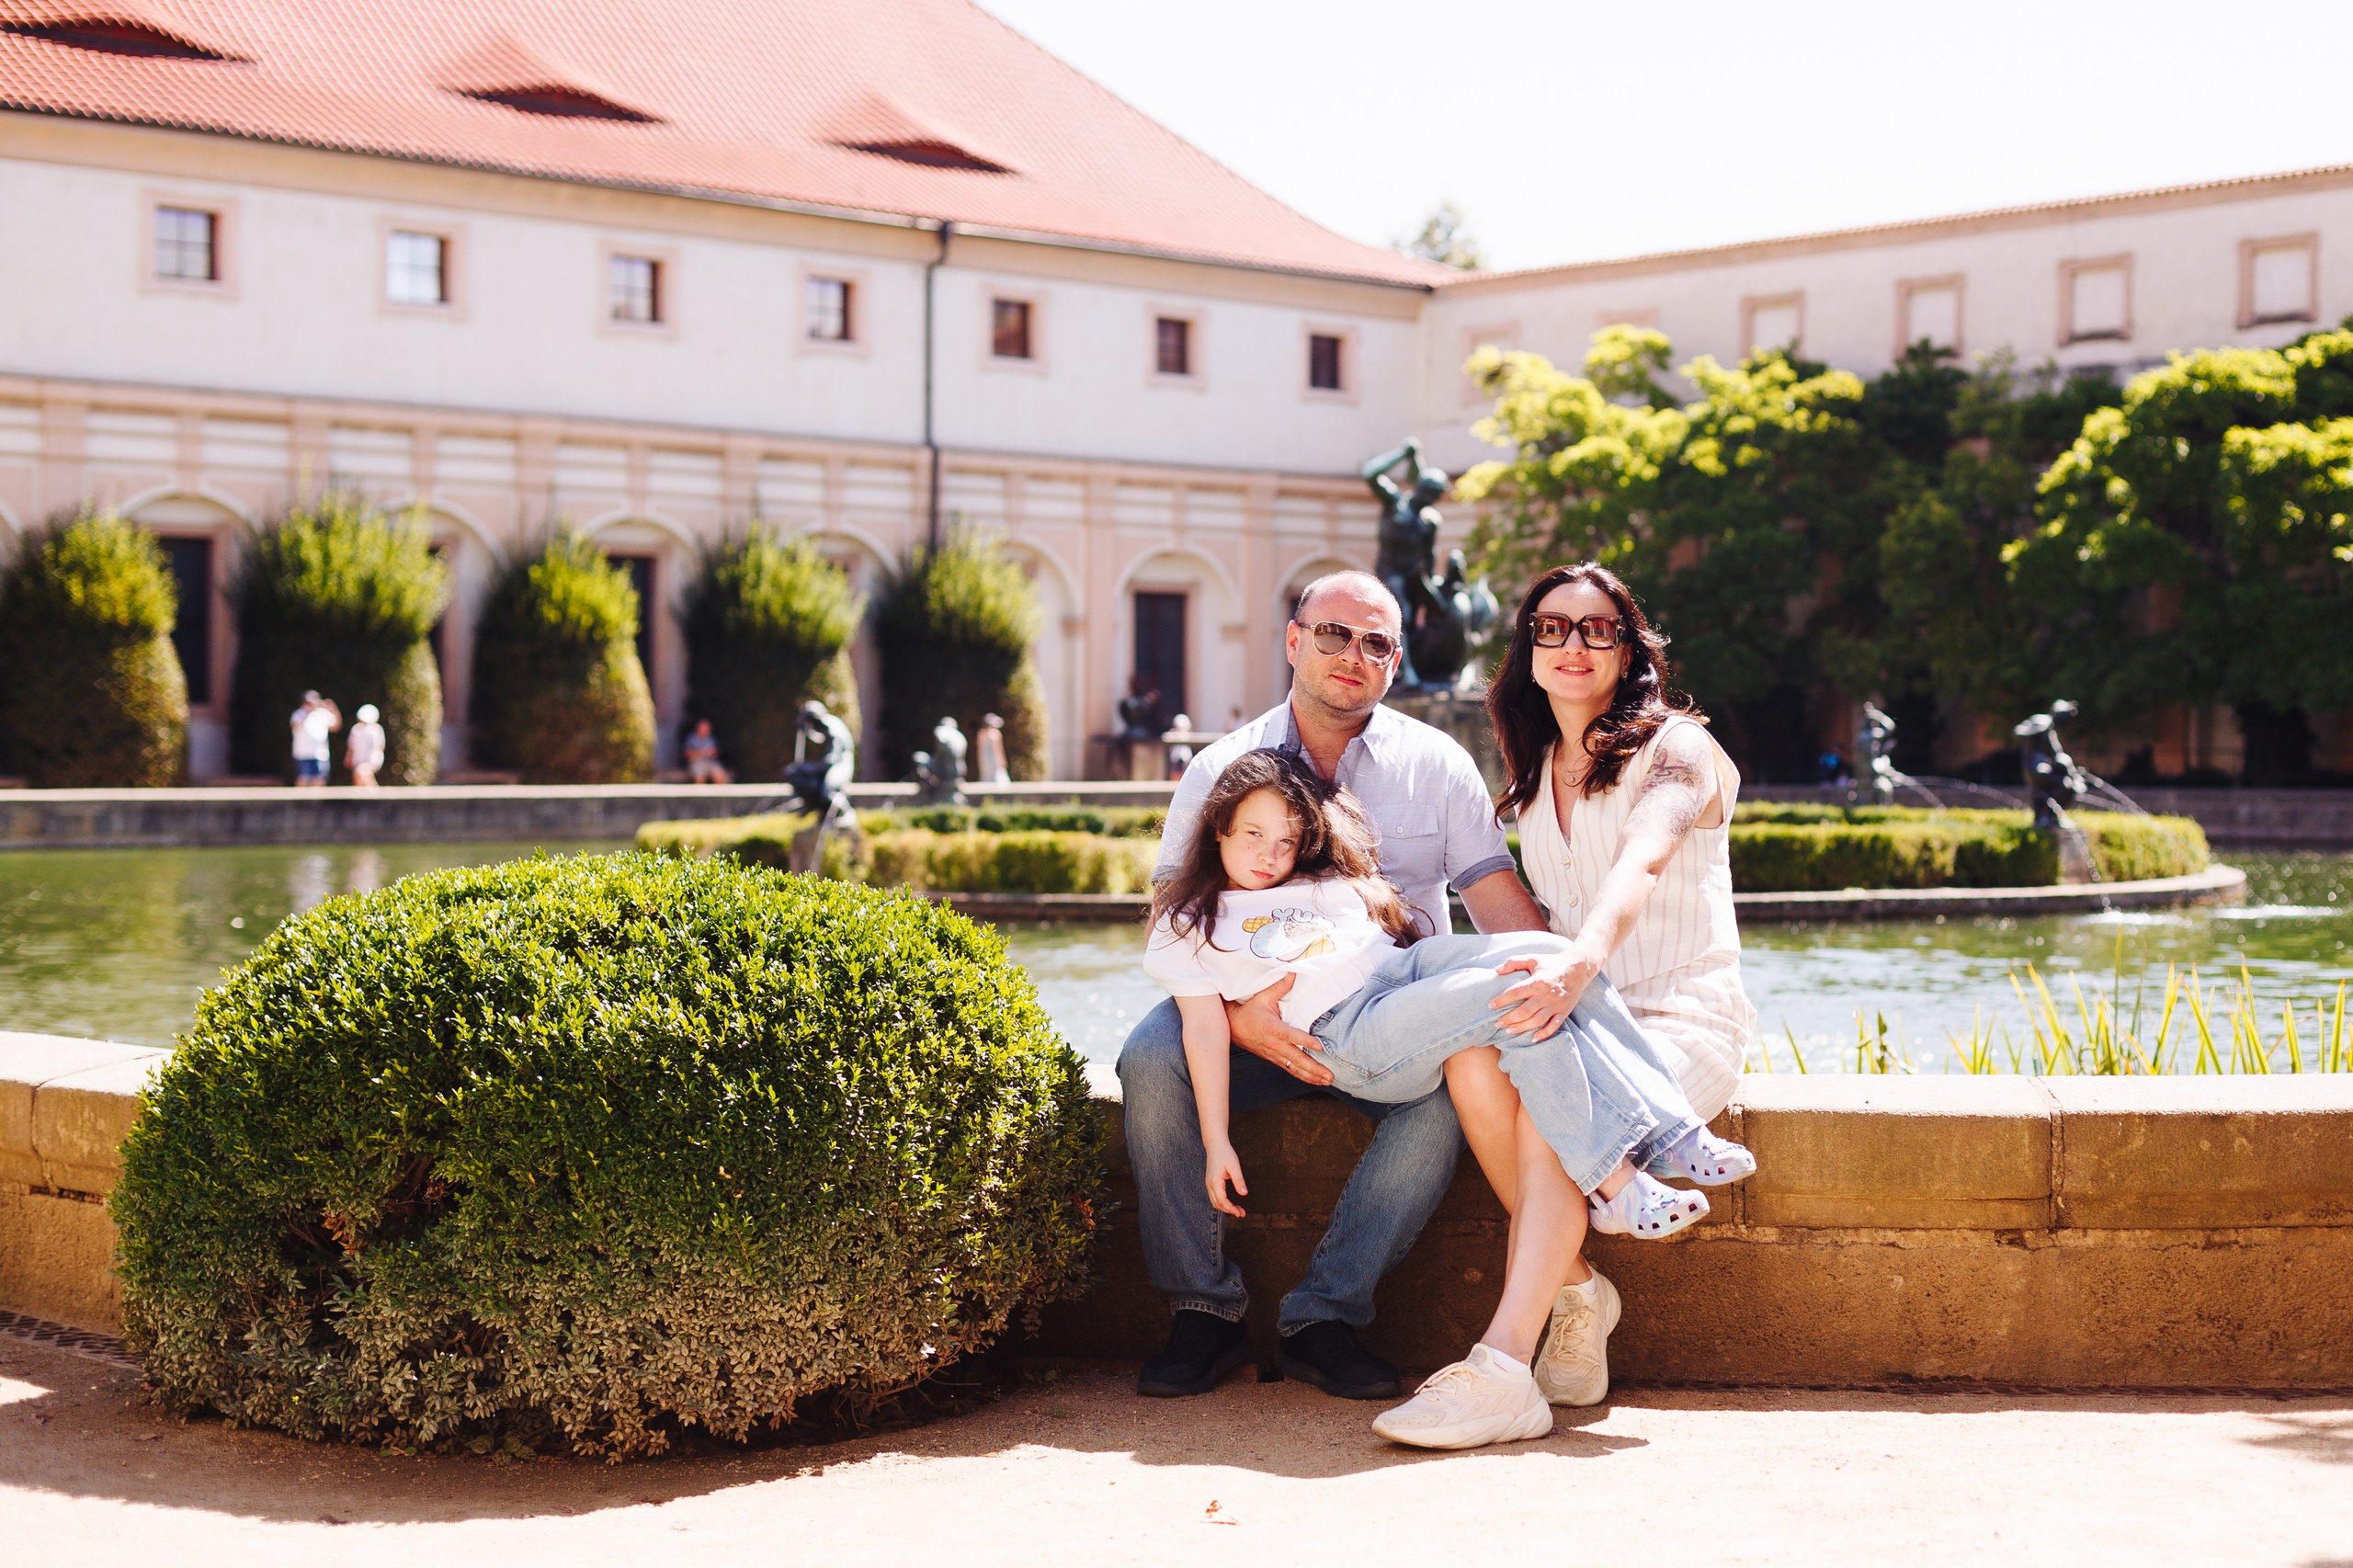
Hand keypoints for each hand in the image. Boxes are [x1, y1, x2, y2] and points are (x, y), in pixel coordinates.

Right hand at [1205, 1142, 1247, 1218]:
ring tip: (1238, 1210)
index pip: (1222, 1201)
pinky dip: (1222, 1203)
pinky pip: (1215, 1197)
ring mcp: (1209, 1184)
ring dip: (1226, 1208)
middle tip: (1242, 1213)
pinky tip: (1231, 1203)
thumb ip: (1239, 1181)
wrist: (1215, 1145)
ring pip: (1215, 1202)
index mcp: (1215, 1182)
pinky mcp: (1210, 1183)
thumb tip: (1244, 1194)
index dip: (1231, 1209)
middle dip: (1229, 1210)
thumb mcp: (1234, 1166)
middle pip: (1218, 1204)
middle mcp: (1209, 1185)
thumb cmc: (1225, 1153)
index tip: (1240, 1213)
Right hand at [1226, 975, 1331, 1085]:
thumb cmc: (1249, 1011)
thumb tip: (1294, 973)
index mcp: (1273, 1029)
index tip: (1319, 1047)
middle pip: (1297, 1060)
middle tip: (1330, 1075)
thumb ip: (1280, 986)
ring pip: (1295, 1069)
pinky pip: (1291, 1070)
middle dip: (1315, 1069)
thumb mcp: (1263, 996)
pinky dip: (1304, 1077)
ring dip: (1312, 1076)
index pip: (1292, 1036)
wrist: (1232, 1027)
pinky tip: (1315, 1080)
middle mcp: (1275, 1045)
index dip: (1306, 1041)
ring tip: (1327, 1081)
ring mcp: (1275, 1055)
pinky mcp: (1275, 1059)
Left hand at [1490, 942, 1605, 1041]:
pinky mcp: (1564, 1011)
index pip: (1515, 992)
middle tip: (1497, 1023)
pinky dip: (1544, 1034)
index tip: (1491, 1005)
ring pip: (1537, 1021)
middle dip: (1509, 1018)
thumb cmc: (1552, 963)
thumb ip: (1513, 962)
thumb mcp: (1533, 958)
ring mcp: (1556, 1005)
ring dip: (1522, 1028)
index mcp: (1538, 981)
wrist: (1578, 968)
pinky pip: (1554, 1026)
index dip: (1501, 1000)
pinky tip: (1533, 1038)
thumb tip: (1496, 970)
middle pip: (1525, 1011)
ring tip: (1509, 1031)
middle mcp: (1546, 995)